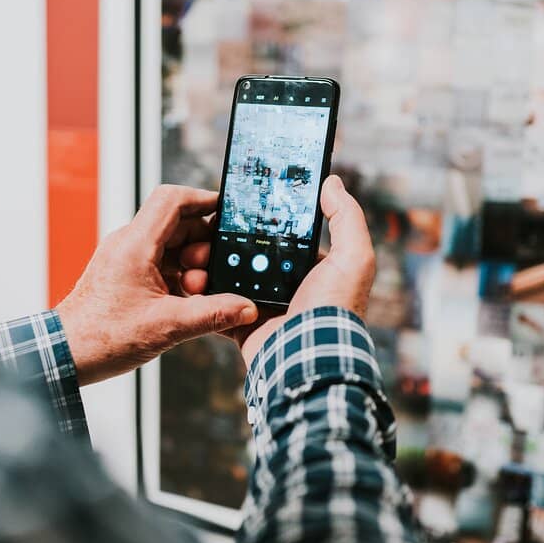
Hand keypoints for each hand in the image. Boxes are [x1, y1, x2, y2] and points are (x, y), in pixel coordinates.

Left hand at [57, 184, 258, 384]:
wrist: (66, 355)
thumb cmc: (103, 338)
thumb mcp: (167, 326)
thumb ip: (212, 314)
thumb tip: (246, 308)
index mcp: (135, 245)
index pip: (173, 200)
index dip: (204, 200)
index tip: (228, 215)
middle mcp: (129, 244)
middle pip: (178, 224)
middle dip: (203, 247)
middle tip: (212, 277)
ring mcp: (126, 259)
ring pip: (171, 246)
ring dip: (192, 266)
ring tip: (196, 295)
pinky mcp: (125, 275)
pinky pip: (160, 264)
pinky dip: (178, 278)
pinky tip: (186, 303)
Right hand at [180, 175, 374, 367]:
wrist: (308, 360)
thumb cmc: (335, 310)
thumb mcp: (353, 258)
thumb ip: (347, 217)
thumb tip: (332, 182)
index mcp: (311, 267)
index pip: (282, 234)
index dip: (259, 218)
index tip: (237, 204)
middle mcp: (287, 286)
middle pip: (250, 253)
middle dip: (225, 240)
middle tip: (205, 228)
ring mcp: (263, 306)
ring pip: (229, 277)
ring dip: (209, 264)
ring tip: (192, 252)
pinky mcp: (242, 325)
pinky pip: (217, 305)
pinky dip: (203, 295)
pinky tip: (190, 279)